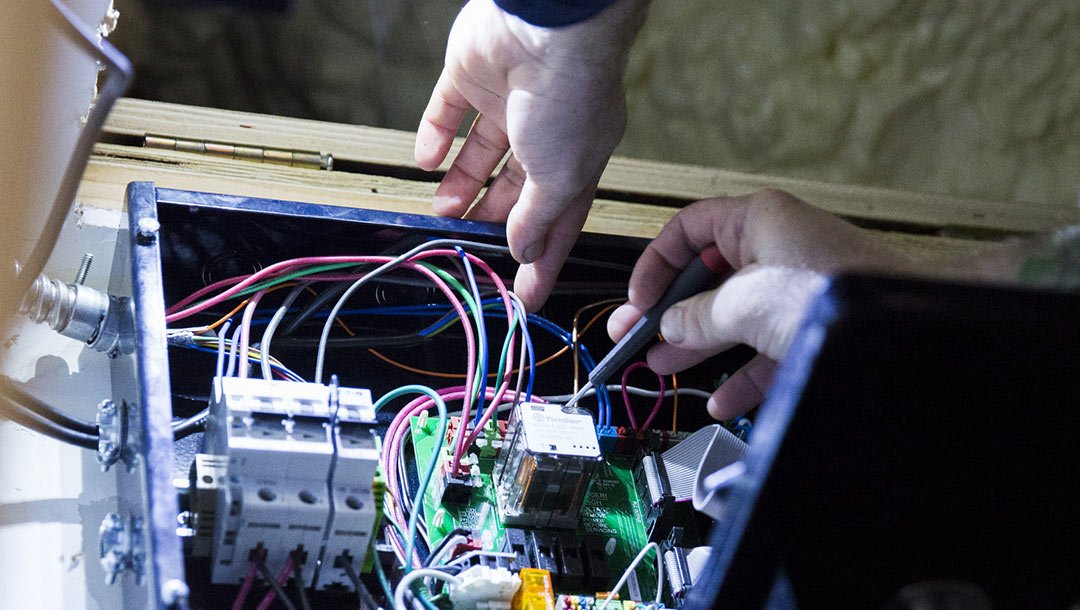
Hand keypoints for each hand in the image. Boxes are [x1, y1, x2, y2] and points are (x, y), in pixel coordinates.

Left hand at [415, 0, 646, 309]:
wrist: (548, 25)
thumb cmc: (571, 94)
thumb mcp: (561, 177)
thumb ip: (539, 218)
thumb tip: (524, 249)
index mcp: (578, 157)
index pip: (557, 219)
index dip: (541, 258)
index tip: (526, 293)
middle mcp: (545, 130)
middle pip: (514, 188)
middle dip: (493, 221)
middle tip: (471, 249)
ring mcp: (509, 100)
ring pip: (478, 153)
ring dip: (460, 186)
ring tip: (442, 212)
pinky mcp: (473, 75)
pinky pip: (447, 111)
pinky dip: (434, 137)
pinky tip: (426, 161)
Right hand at [608, 189, 913, 418]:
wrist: (910, 332)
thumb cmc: (826, 295)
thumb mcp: (745, 303)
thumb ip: (699, 315)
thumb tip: (669, 325)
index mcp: (757, 220)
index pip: (688, 230)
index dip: (656, 264)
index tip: (638, 302)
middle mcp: (776, 249)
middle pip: (708, 279)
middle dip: (670, 312)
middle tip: (634, 340)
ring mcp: (797, 290)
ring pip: (735, 318)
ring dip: (698, 345)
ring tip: (662, 368)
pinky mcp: (816, 328)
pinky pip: (767, 349)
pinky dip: (743, 374)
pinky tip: (721, 401)